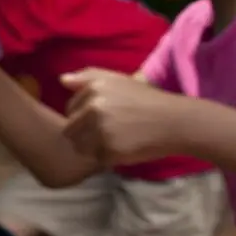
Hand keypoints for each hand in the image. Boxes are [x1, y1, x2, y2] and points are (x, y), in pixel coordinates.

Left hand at [61, 69, 189, 166]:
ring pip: (81, 146)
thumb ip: (88, 77)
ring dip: (93, 147)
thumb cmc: (146, 100)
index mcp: (94, 88)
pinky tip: (124, 148)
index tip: (105, 116)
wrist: (174, 121)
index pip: (70, 109)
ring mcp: (101, 130)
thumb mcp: (119, 80)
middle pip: (71, 130)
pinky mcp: (110, 150)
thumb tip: (61, 80)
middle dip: (85, 133)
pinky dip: (108, 158)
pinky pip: (97, 159)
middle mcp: (94, 107)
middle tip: (110, 130)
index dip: (84, 116)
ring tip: (116, 140)